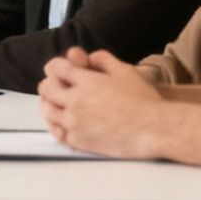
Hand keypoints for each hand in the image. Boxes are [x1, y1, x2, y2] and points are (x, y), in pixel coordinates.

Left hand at [37, 47, 162, 157]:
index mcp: (86, 82)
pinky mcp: (80, 141)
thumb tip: (89, 58)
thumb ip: (103, 59)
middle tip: (57, 86)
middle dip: (50, 83)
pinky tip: (61, 123)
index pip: (55, 68)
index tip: (59, 69)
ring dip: (49, 103)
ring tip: (56, 103)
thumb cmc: (144, 101)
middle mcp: (76, 101)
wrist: (154, 129)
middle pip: (46, 88)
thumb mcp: (125, 71)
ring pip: (48, 111)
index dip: (55, 66)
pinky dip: (55, 125)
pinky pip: (57, 133)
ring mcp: (75, 123)